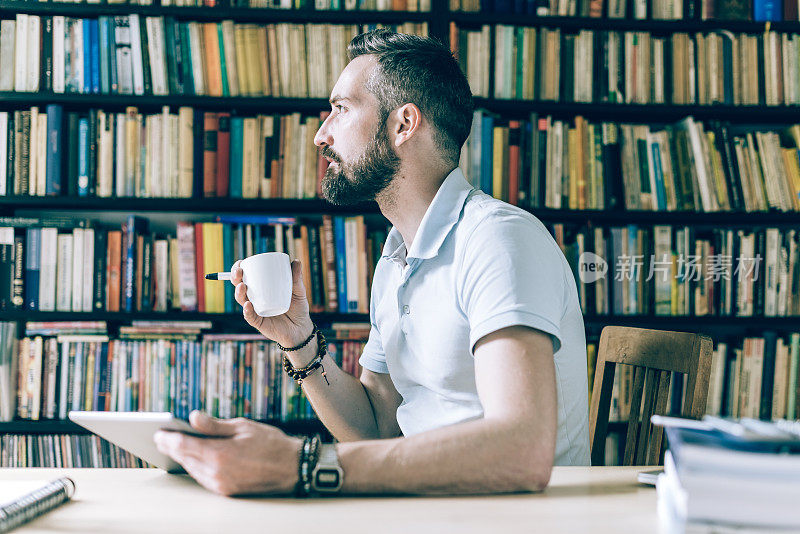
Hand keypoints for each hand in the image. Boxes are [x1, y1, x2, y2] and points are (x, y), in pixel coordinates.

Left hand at [154, 411, 302, 495]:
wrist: (292, 468)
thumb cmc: (270, 443)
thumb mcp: (243, 426)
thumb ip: (214, 425)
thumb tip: (192, 417)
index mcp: (220, 453)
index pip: (183, 445)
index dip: (168, 437)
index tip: (158, 431)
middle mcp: (217, 473)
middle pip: (185, 459)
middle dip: (172, 447)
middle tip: (161, 437)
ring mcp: (221, 485)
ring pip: (192, 470)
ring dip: (183, 458)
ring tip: (174, 446)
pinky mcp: (226, 492)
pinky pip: (203, 478)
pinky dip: (196, 467)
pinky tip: (193, 458)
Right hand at [231, 259, 313, 346]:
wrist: (301, 329)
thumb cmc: (297, 309)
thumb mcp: (298, 291)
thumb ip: (297, 278)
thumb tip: (296, 261)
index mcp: (261, 289)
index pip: (246, 277)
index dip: (239, 269)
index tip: (241, 263)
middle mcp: (255, 299)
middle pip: (239, 287)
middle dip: (235, 278)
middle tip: (238, 272)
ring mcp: (256, 311)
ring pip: (242, 301)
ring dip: (239, 293)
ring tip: (242, 285)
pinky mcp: (259, 323)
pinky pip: (250, 317)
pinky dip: (247, 311)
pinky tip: (248, 305)